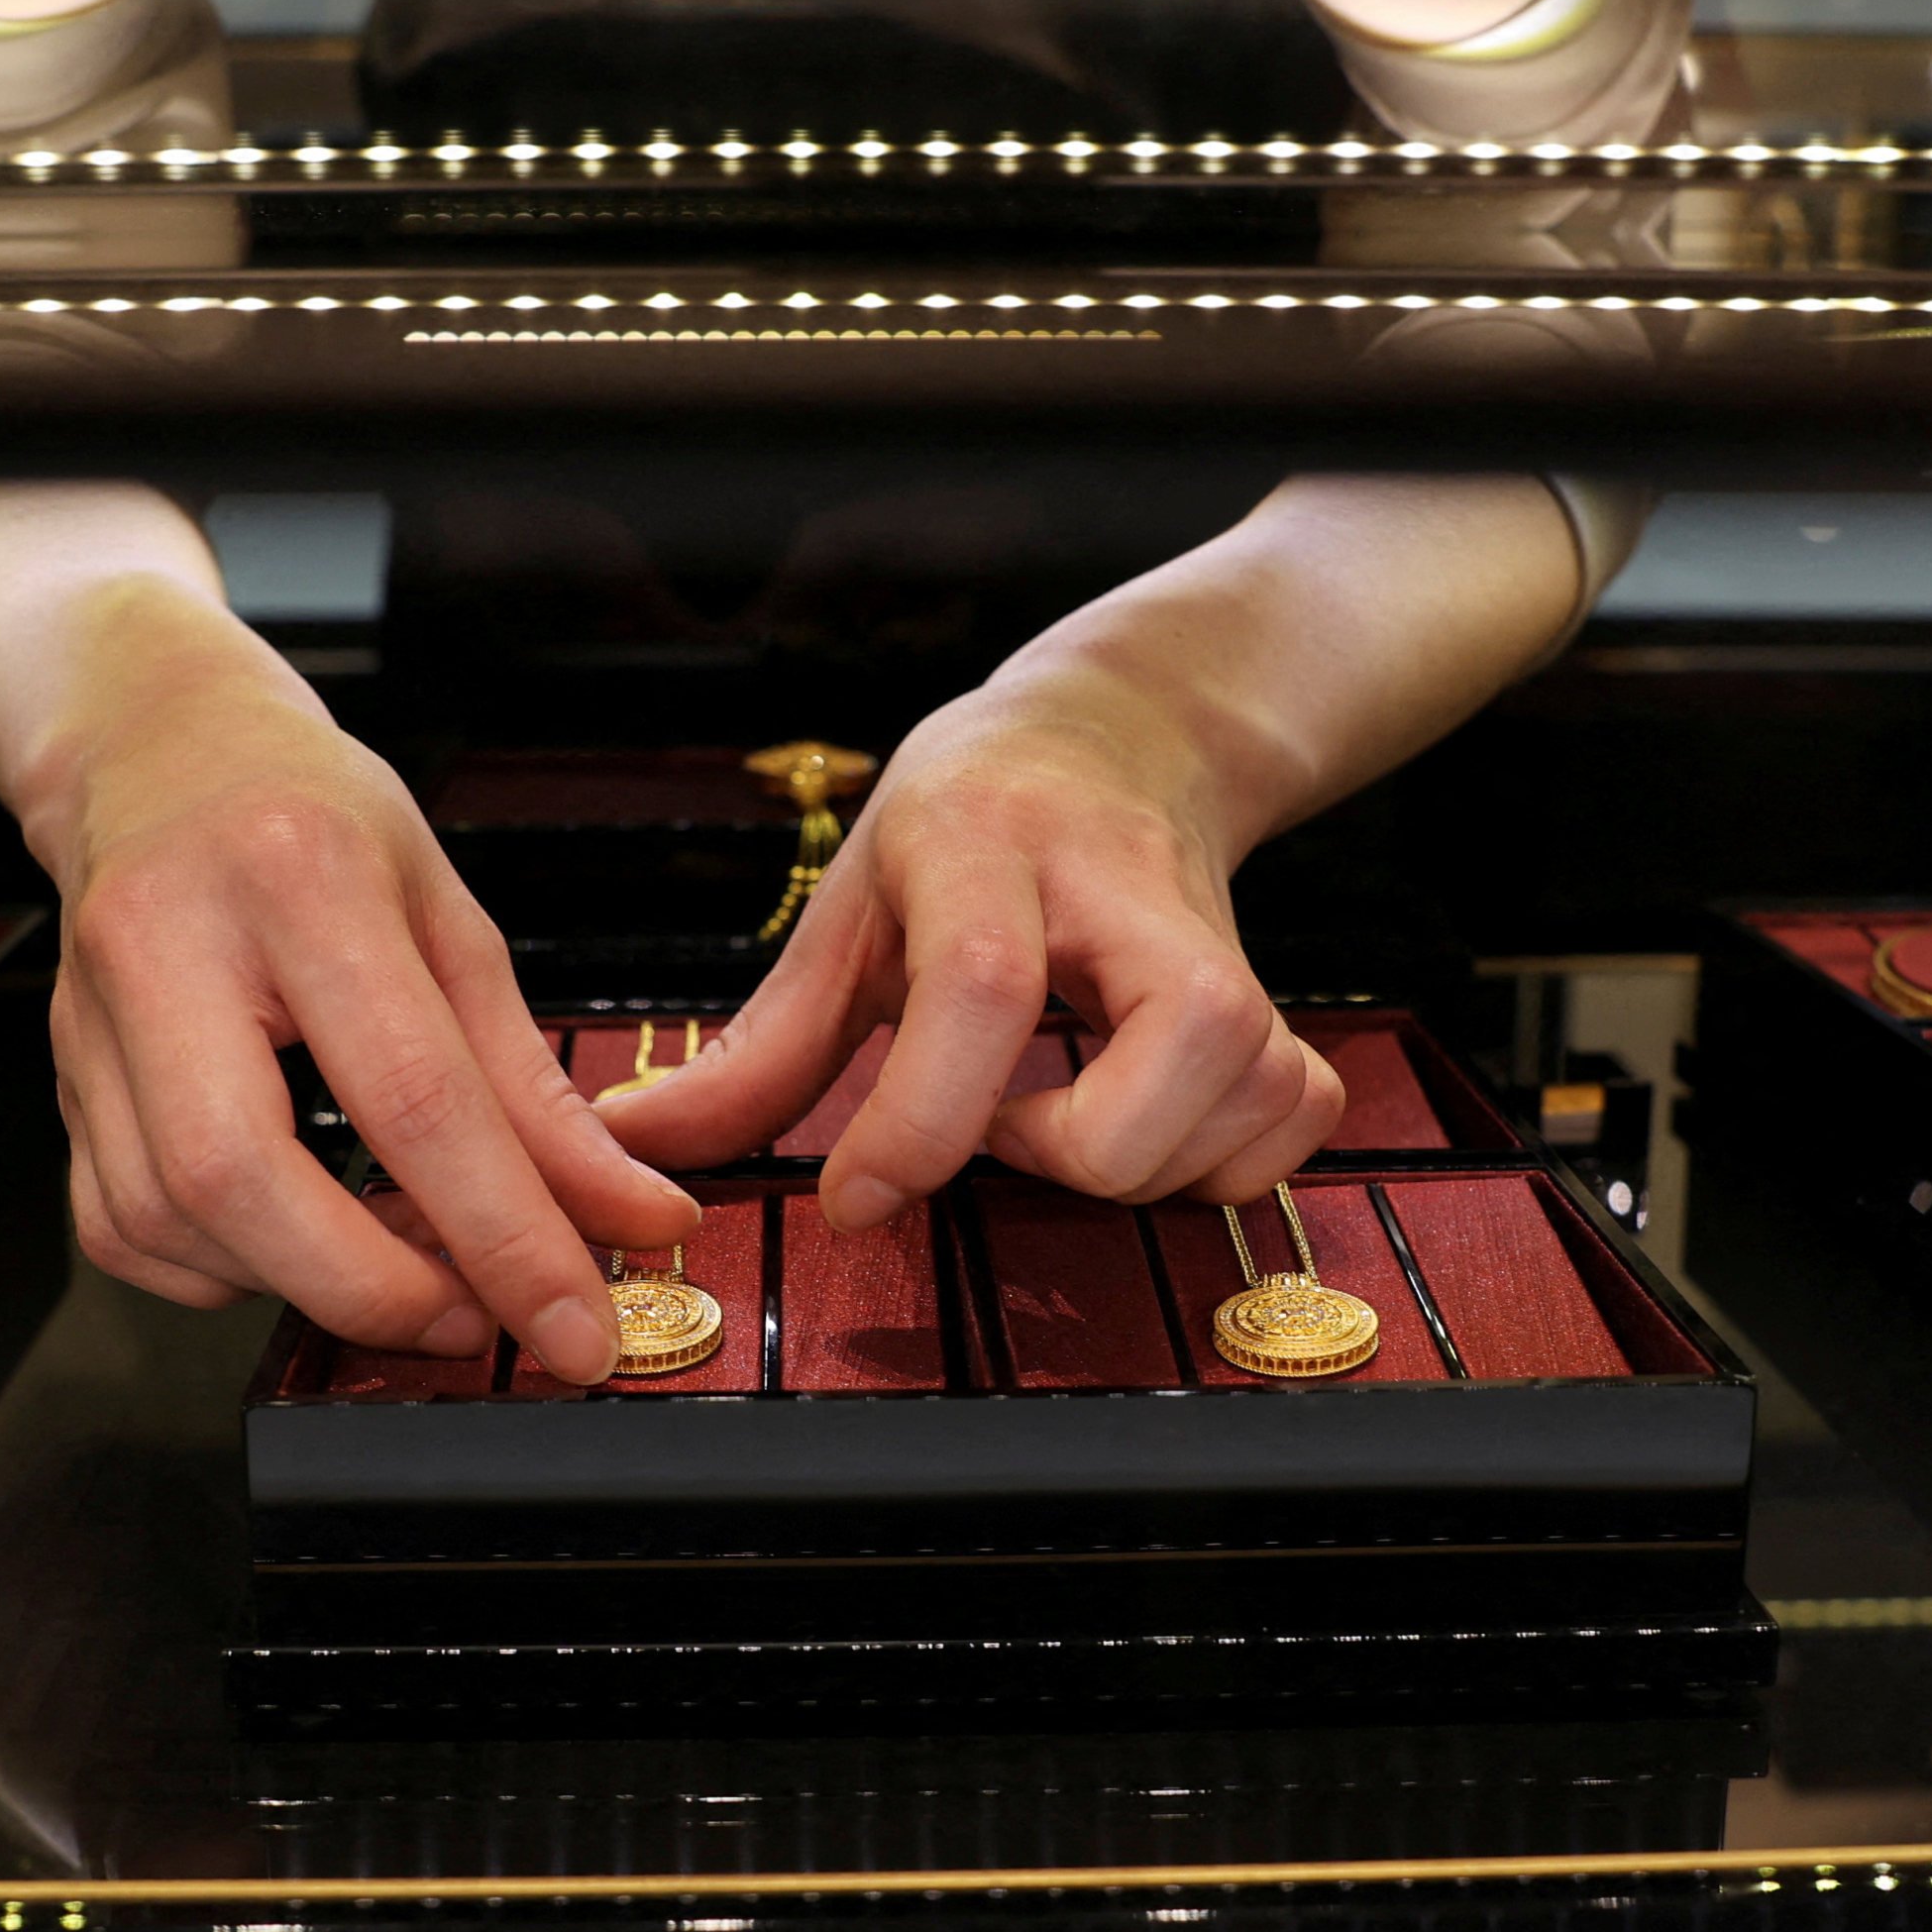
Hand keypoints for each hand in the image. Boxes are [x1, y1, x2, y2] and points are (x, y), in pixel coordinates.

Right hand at [40, 645, 698, 1384]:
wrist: (157, 755)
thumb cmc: (309, 819)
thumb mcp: (449, 916)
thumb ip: (534, 1086)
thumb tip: (628, 1219)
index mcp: (298, 875)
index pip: (410, 1093)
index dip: (505, 1235)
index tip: (577, 1326)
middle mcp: (167, 945)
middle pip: (240, 1178)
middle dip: (371, 1289)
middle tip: (472, 1319)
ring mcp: (88, 1021)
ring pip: (171, 1223)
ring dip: (306, 1283)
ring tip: (404, 1260)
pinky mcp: (60, 1087)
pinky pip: (128, 1234)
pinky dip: (229, 1271)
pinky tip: (300, 1235)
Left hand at [599, 658, 1340, 1223]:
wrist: (1117, 733)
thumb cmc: (965, 824)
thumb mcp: (847, 908)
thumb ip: (757, 1047)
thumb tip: (637, 1143)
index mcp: (985, 845)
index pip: (982, 986)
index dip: (925, 1120)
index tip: (861, 1198)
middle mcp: (1119, 885)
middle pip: (1180, 1040)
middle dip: (1076, 1146)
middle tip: (995, 1127)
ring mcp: (1217, 934)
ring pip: (1250, 1085)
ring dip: (1147, 1158)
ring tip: (1056, 1117)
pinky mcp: (1278, 991)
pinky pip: (1294, 1111)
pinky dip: (1225, 1162)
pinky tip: (1144, 1132)